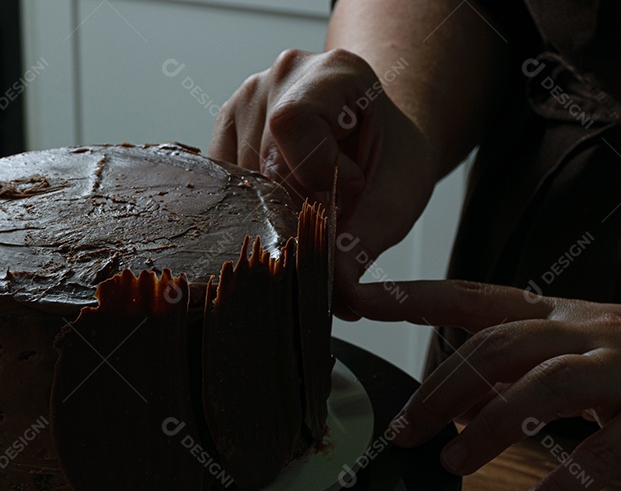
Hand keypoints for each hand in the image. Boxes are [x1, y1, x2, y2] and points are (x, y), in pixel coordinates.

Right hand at [209, 48, 437, 318]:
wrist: (375, 139)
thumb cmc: (389, 156)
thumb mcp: (401, 191)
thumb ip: (371, 235)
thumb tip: (337, 286)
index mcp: (330, 74)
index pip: (292, 123)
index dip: (313, 171)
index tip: (350, 188)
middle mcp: (279, 78)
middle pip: (261, 161)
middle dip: (294, 204)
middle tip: (331, 211)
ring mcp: (244, 101)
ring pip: (235, 180)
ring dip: (269, 210)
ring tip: (307, 204)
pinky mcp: (222, 132)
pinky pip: (219, 186)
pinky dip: (247, 208)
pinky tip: (278, 203)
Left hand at [358, 279, 620, 490]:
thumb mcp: (576, 349)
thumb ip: (516, 364)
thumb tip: (445, 401)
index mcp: (561, 316)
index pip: (474, 297)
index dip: (415, 296)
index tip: (356, 298)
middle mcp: (592, 332)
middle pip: (501, 345)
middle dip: (443, 387)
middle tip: (404, 432)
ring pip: (548, 387)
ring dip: (491, 426)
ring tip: (451, 464)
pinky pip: (606, 453)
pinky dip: (560, 487)